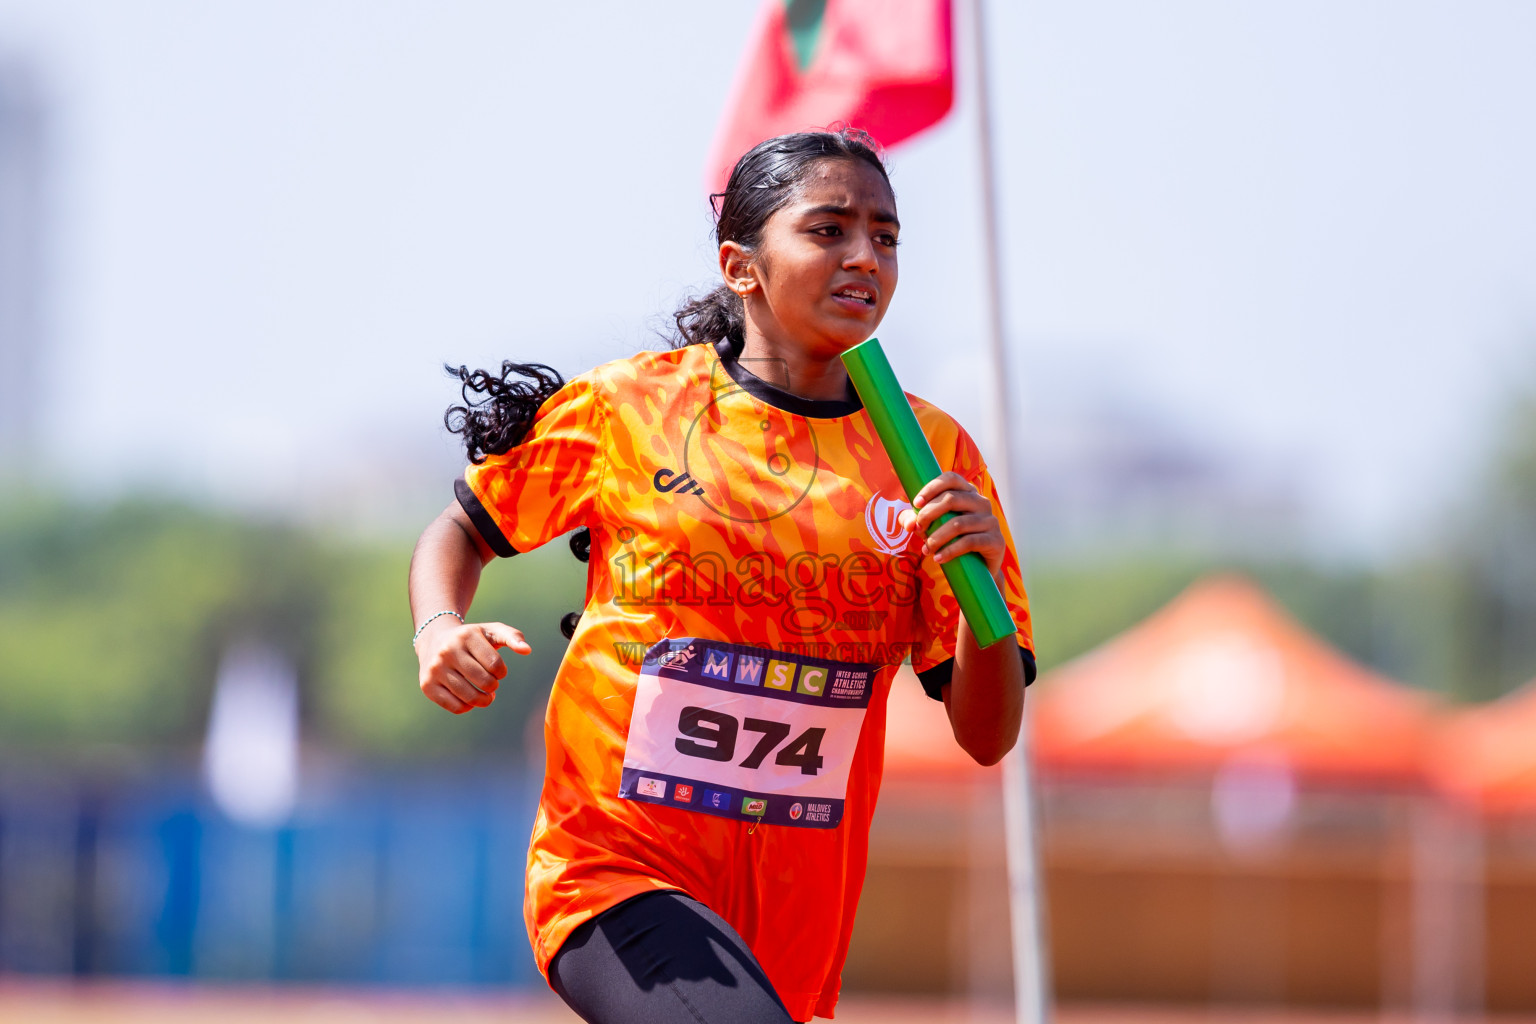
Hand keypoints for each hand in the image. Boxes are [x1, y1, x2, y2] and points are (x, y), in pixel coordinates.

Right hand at [415, 618, 530, 713]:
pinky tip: (469, 698)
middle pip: (484, 682)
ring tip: (485, 694)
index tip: (498, 671)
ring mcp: (435, 669)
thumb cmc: (471, 638)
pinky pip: (455, 707)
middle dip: (493, 686)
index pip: (495, 664)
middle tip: (491, 683)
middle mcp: (447, 651)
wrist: (434, 639)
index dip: (502, 672)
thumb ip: (513, 637)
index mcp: (466, 636)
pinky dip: (467, 706)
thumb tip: (527, 650)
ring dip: (483, 700)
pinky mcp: (427, 685)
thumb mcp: (491, 631)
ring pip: (470, 697)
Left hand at [898, 471, 1004, 578]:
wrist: (979, 567)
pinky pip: (969, 542)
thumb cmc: (953, 540)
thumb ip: (917, 521)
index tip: (916, 503)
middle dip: (928, 514)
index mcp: (967, 493)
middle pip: (951, 499)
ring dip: (936, 537)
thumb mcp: (933, 528)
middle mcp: (981, 502)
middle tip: (918, 529)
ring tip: (926, 550)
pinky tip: (938, 558)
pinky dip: (950, 551)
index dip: (932, 488)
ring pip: (958, 524)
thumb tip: (909, 524)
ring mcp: (990, 521)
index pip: (951, 478)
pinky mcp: (995, 540)